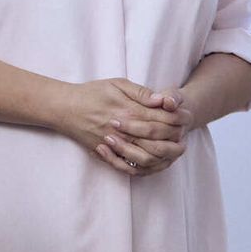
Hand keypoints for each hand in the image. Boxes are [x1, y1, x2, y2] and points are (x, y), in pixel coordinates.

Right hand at [55, 78, 185, 175]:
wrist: (64, 108)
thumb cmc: (91, 93)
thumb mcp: (117, 84)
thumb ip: (142, 92)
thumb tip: (163, 100)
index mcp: (129, 111)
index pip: (163, 119)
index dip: (178, 120)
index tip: (186, 118)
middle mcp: (124, 130)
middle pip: (159, 141)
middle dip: (175, 141)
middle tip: (184, 138)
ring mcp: (115, 144)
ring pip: (147, 158)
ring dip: (164, 157)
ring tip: (174, 152)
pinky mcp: (106, 153)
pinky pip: (128, 167)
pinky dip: (143, 167)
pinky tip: (153, 162)